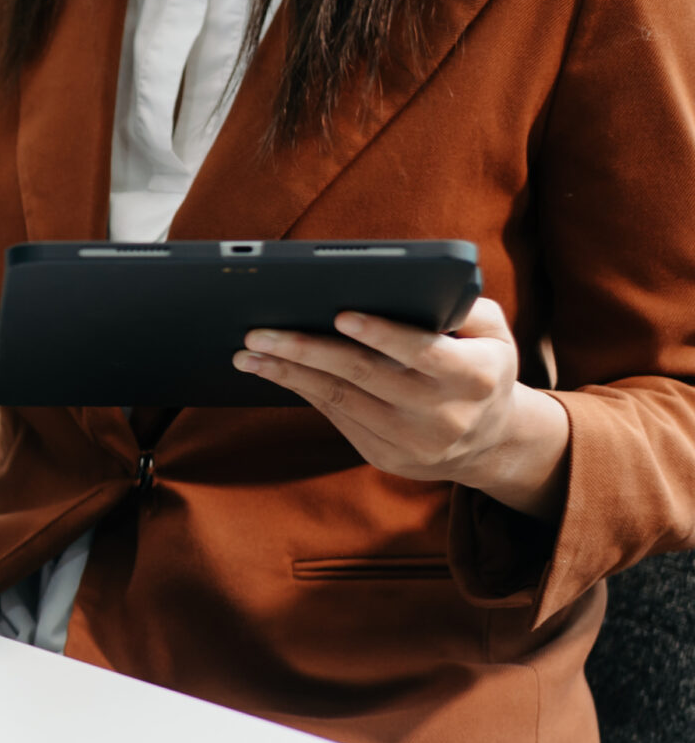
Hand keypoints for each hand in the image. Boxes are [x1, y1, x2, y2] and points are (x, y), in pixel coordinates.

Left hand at [233, 297, 571, 517]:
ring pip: (340, 400)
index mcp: (474, 376)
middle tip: (259, 332)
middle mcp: (443, 413)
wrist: (488, 442)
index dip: (380, 334)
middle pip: (364, 375)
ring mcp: (411, 441)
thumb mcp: (494, 335)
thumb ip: (465, 306)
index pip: (421, 351)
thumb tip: (414, 285)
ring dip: (288, 374)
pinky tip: (272, 372)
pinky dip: (302, 391)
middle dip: (306, 350)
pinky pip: (336, 418)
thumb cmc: (482, 369)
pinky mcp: (385, 456)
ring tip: (248, 353)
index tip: (339, 314)